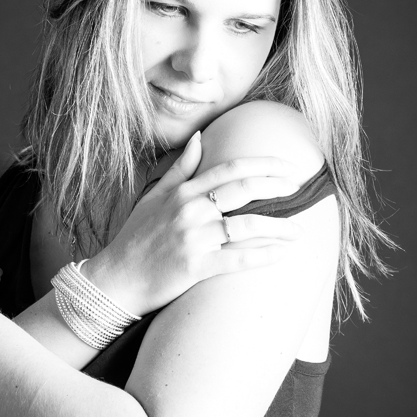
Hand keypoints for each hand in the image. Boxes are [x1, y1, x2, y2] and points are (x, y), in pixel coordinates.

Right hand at [86, 131, 302, 314]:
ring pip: (246, 226)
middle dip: (277, 187)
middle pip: (243, 189)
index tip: (288, 167)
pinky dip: (263, 256)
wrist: (116, 279)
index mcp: (182, 192)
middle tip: (300, 189)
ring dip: (278, 227)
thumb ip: (180, 168)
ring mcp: (192, 238)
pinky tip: (282, 254)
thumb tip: (200, 137)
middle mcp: (189, 210)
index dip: (264, 165)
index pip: (230, 169)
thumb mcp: (154, 196)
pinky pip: (237, 260)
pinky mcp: (194, 267)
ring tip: (299, 231)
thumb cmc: (136, 238)